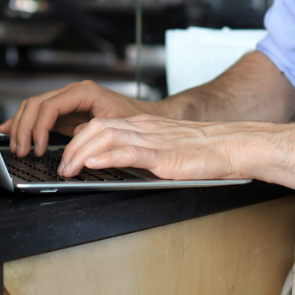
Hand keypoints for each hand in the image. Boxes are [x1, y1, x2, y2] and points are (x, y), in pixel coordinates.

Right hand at [0, 80, 154, 156]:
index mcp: (84, 92)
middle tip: (22, 151)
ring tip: (19, 148)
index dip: (39, 127)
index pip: (50, 105)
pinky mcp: (64, 110)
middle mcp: (72, 92)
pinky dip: (23, 122)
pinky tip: (9, 130)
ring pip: (33, 106)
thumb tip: (71, 150)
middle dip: (25, 128)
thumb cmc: (134, 121)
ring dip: (21, 127)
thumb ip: (91, 135)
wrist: (146, 116)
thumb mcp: (115, 128)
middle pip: (36, 104)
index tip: (39, 148)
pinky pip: (38, 112)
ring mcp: (67, 99)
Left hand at [57, 114, 261, 179]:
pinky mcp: (164, 155)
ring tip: (69, 169)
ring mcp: (153, 140)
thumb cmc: (206, 151)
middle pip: (97, 128)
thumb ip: (145, 151)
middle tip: (61, 167)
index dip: (79, 138)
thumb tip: (121, 162)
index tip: (67, 155)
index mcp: (145, 126)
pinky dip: (107, 156)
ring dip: (82, 153)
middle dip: (73, 147)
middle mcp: (145, 128)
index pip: (102, 125)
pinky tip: (94, 163)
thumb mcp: (168, 147)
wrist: (233, 146)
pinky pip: (130, 152)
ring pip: (107, 137)